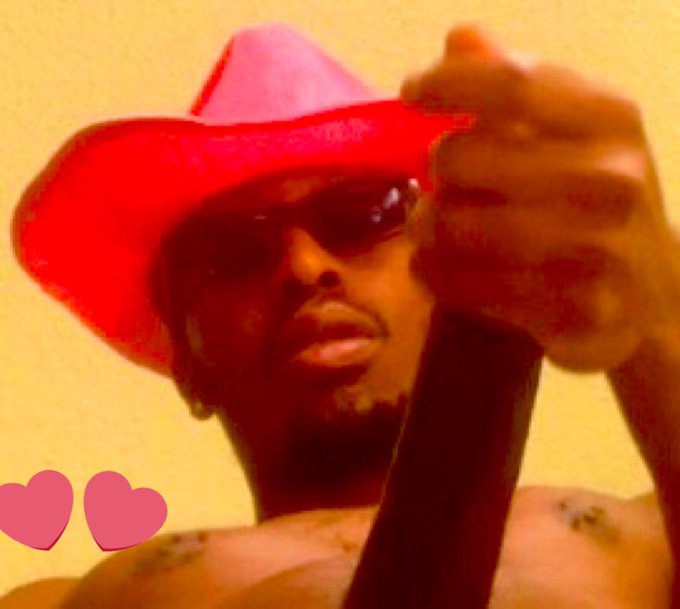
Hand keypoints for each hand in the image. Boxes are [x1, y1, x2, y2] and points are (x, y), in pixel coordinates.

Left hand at [403, 25, 679, 371]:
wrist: (651, 295)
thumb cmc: (596, 202)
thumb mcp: (578, 134)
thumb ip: (519, 87)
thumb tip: (460, 38)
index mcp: (611, 118)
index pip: (511, 83)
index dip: (447, 83)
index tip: (412, 93)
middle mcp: (610, 179)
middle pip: (462, 157)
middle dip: (435, 171)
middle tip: (439, 185)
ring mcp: (595, 251)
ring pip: (453, 227)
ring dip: (425, 229)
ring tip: (432, 230)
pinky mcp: (570, 311)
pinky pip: (460, 285)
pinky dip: (432, 274)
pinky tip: (438, 267)